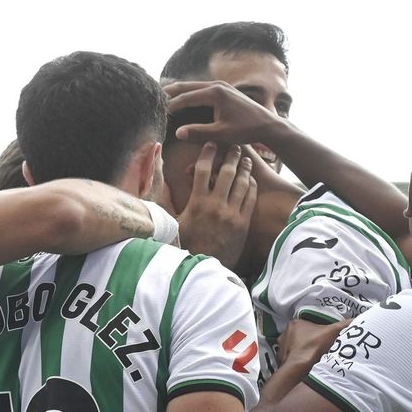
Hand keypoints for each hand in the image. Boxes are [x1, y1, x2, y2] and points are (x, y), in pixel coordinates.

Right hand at [165, 80, 285, 148]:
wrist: (267, 125)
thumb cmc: (246, 130)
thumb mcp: (221, 134)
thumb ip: (199, 132)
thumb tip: (178, 133)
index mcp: (215, 93)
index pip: (186, 97)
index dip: (171, 105)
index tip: (158, 112)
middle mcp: (218, 85)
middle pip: (188, 86)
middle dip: (171, 91)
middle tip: (154, 95)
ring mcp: (223, 86)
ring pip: (195, 85)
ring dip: (180, 90)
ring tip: (164, 94)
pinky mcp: (226, 90)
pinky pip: (202, 88)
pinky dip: (191, 92)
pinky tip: (184, 96)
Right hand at [176, 143, 256, 267]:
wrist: (202, 267)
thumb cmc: (184, 244)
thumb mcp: (171, 222)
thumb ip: (166, 201)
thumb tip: (159, 182)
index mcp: (197, 203)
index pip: (203, 170)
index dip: (207, 153)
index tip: (211, 144)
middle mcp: (215, 206)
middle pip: (226, 172)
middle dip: (231, 156)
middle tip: (234, 146)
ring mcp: (231, 215)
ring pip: (241, 184)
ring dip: (244, 169)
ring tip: (245, 160)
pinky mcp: (242, 224)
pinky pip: (250, 200)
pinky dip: (251, 187)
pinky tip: (251, 181)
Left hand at [276, 318, 344, 368]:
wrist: (299, 370)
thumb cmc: (314, 347)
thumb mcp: (333, 332)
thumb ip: (345, 324)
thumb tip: (356, 321)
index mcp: (295, 323)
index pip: (309, 323)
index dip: (319, 328)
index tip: (326, 335)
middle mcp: (284, 334)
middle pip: (302, 335)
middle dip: (312, 340)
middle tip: (323, 346)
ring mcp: (281, 348)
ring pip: (297, 347)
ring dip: (305, 350)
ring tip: (317, 356)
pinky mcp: (281, 361)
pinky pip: (293, 358)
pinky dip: (300, 360)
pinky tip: (309, 364)